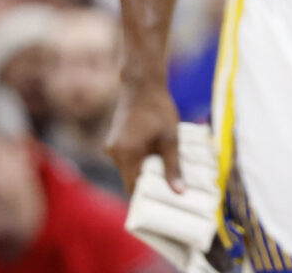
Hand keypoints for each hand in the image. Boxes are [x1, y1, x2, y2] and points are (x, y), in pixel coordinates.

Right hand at [106, 78, 183, 194]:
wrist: (142, 83)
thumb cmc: (158, 109)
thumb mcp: (170, 139)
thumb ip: (173, 166)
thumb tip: (179, 193)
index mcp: (126, 155)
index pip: (133, 189)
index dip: (148, 200)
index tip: (164, 207)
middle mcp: (114, 153)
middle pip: (132, 180)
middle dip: (150, 187)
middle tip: (171, 194)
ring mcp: (113, 147)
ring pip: (130, 169)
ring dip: (147, 173)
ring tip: (168, 176)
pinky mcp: (116, 140)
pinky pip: (128, 159)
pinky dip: (142, 162)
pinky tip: (159, 160)